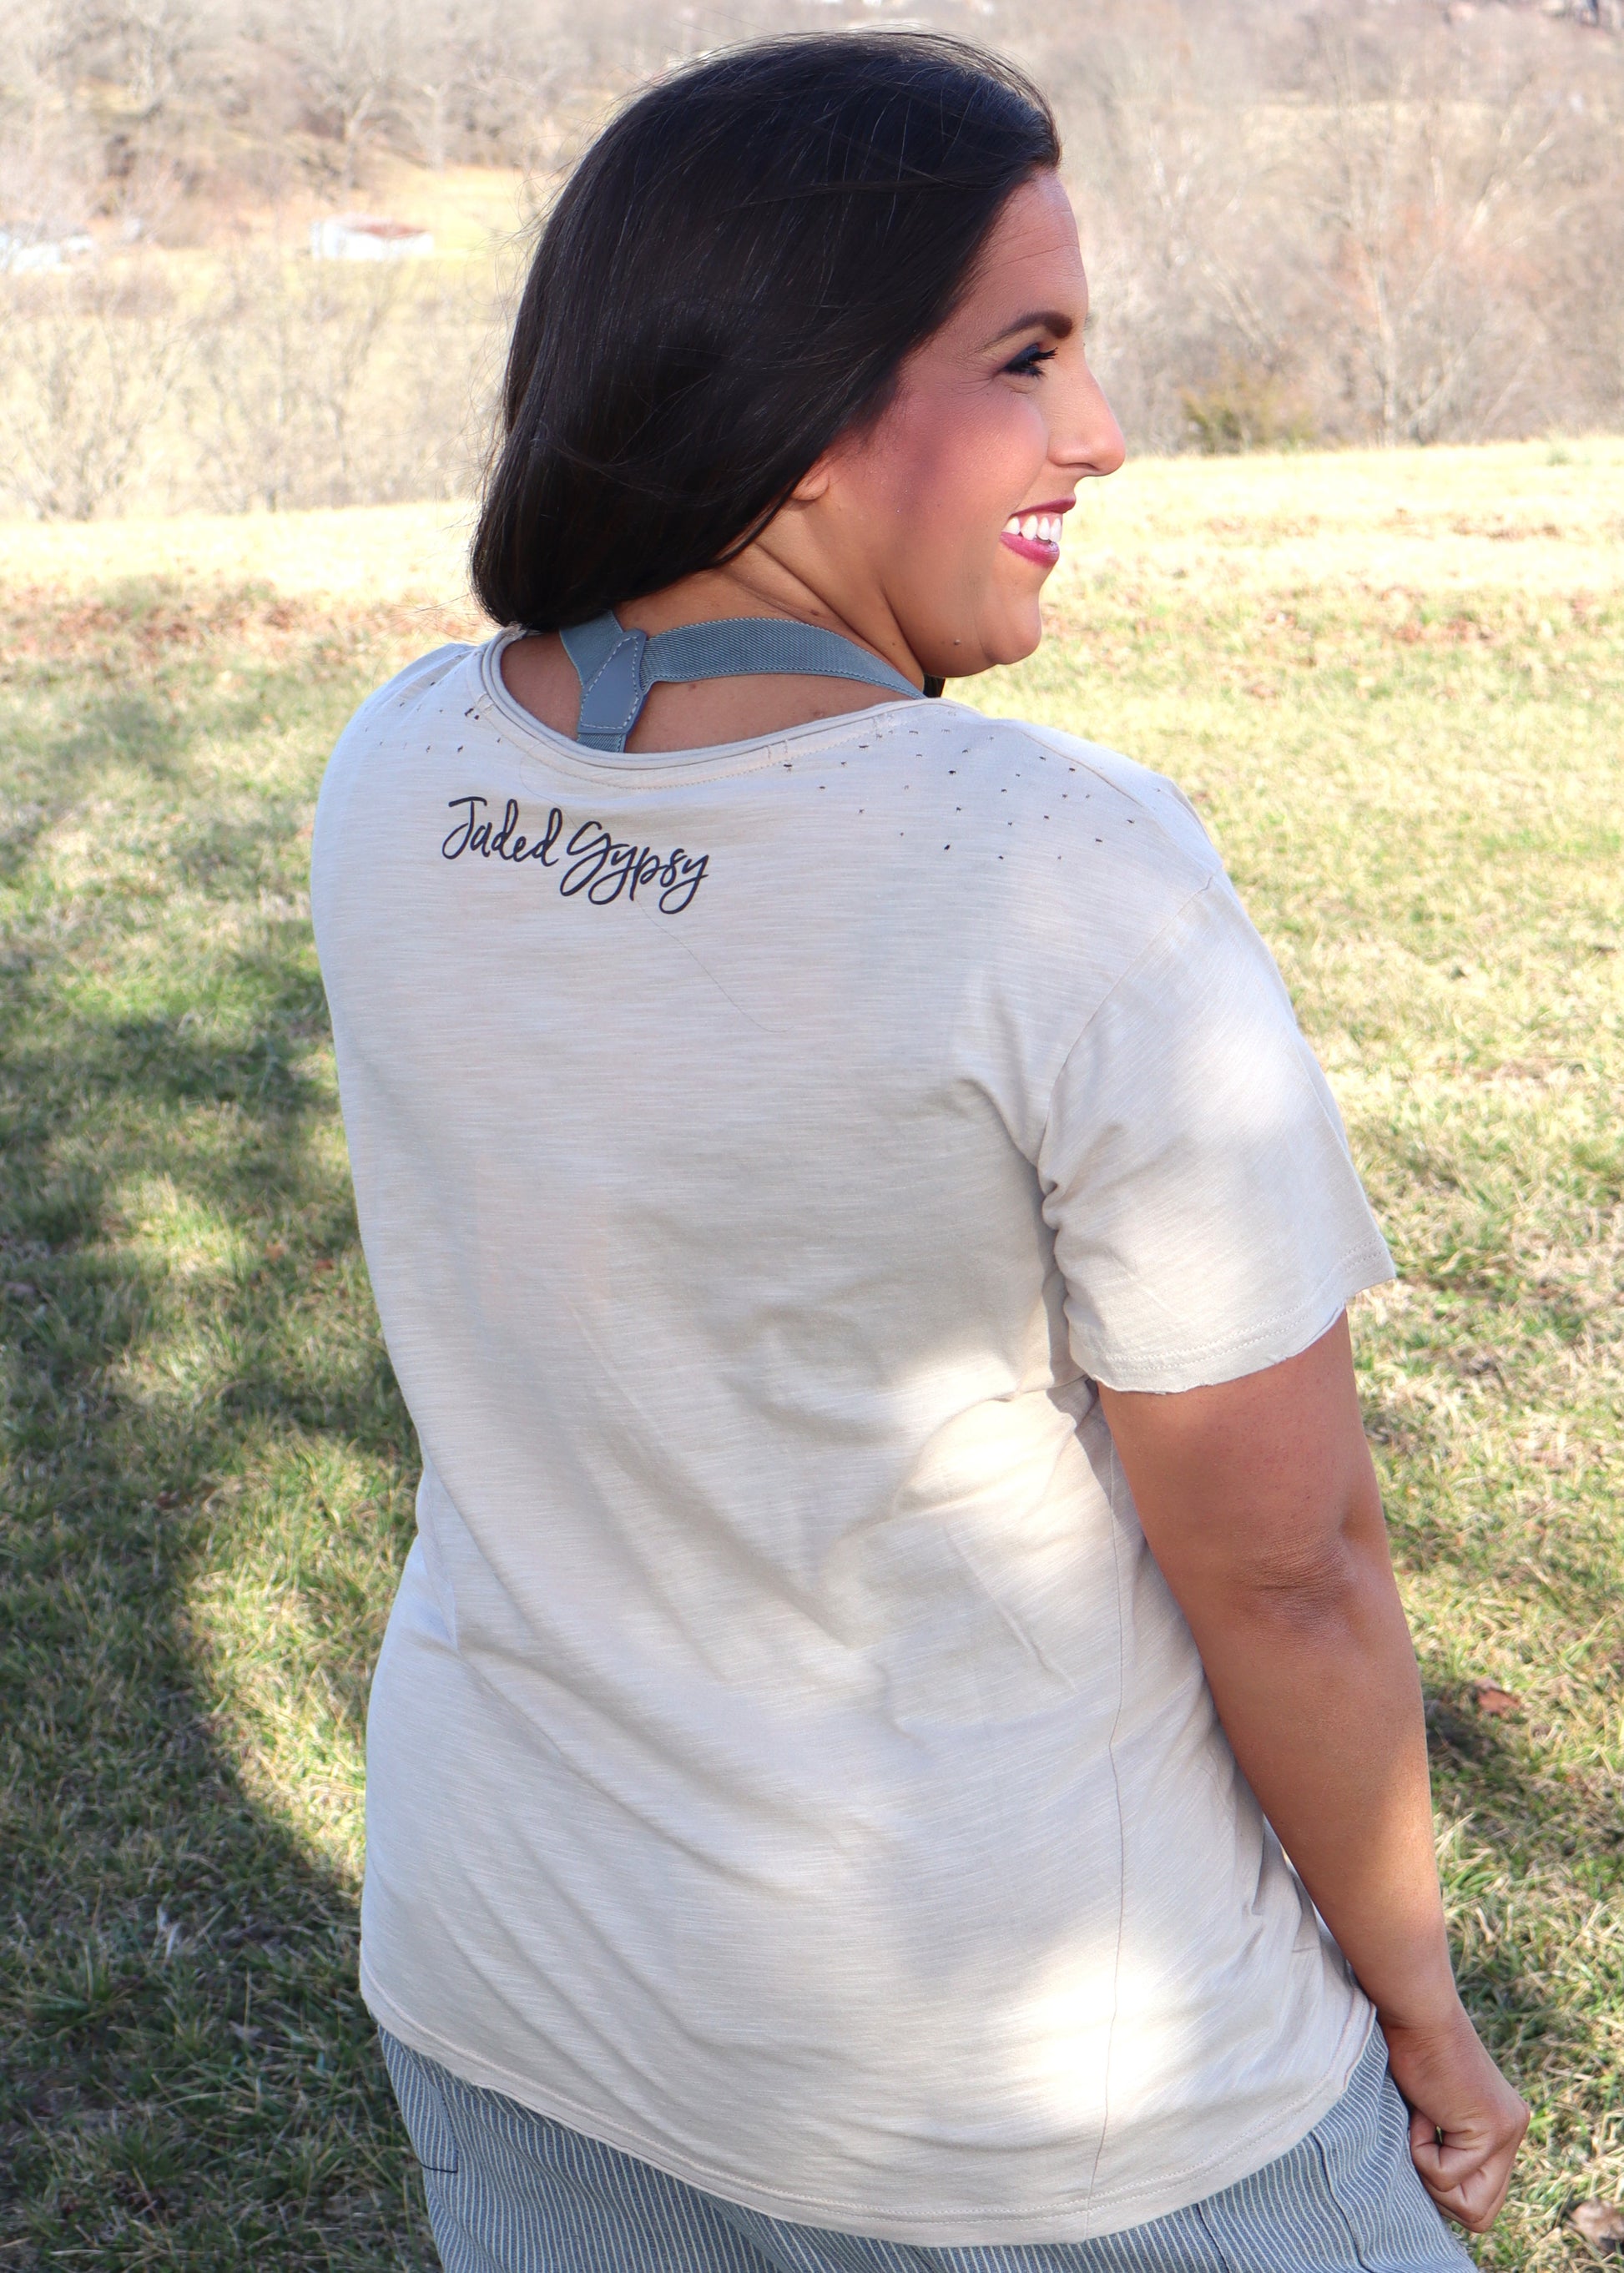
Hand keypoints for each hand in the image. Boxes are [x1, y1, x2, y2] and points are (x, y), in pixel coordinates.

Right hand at [1381, 1999, 1528, 2232]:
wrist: (1415, 2008)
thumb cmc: (1408, 2044)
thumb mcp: (1431, 2107)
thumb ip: (1446, 2143)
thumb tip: (1434, 2191)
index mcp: (1504, 2125)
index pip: (1484, 2199)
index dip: (1446, 2188)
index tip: (1426, 2142)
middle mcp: (1515, 2130)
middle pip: (1481, 2215)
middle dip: (1440, 2191)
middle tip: (1422, 2140)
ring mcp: (1509, 2133)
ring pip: (1469, 2207)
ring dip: (1431, 2173)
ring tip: (1423, 2121)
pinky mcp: (1493, 2130)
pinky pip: (1445, 2175)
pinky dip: (1419, 2148)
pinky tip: (1422, 2107)